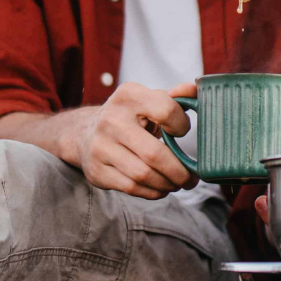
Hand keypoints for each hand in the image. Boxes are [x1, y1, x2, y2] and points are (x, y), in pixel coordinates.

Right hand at [74, 81, 196, 199]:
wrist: (85, 133)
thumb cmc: (129, 116)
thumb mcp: (149, 100)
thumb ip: (176, 96)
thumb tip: (194, 88)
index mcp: (129, 95)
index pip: (166, 110)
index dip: (182, 126)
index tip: (183, 133)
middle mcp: (111, 119)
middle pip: (155, 154)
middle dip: (179, 172)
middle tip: (192, 179)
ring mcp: (101, 147)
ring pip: (144, 175)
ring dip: (167, 184)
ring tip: (178, 184)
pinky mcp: (97, 170)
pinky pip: (132, 188)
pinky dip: (153, 192)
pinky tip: (161, 188)